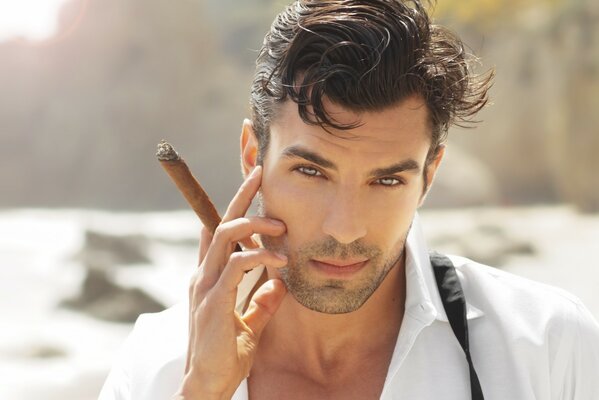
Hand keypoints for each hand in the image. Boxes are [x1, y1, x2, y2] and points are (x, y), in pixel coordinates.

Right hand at [174, 166, 287, 399]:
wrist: (208, 384)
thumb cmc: (226, 355)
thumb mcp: (250, 324)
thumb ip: (262, 302)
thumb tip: (280, 284)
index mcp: (210, 278)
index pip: (218, 233)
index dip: (232, 207)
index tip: (251, 186)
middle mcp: (204, 275)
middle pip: (220, 223)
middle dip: (240, 196)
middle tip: (259, 174)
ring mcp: (206, 285)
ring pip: (226, 236)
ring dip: (254, 224)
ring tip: (281, 226)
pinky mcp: (214, 300)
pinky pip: (237, 264)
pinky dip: (259, 256)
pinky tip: (280, 261)